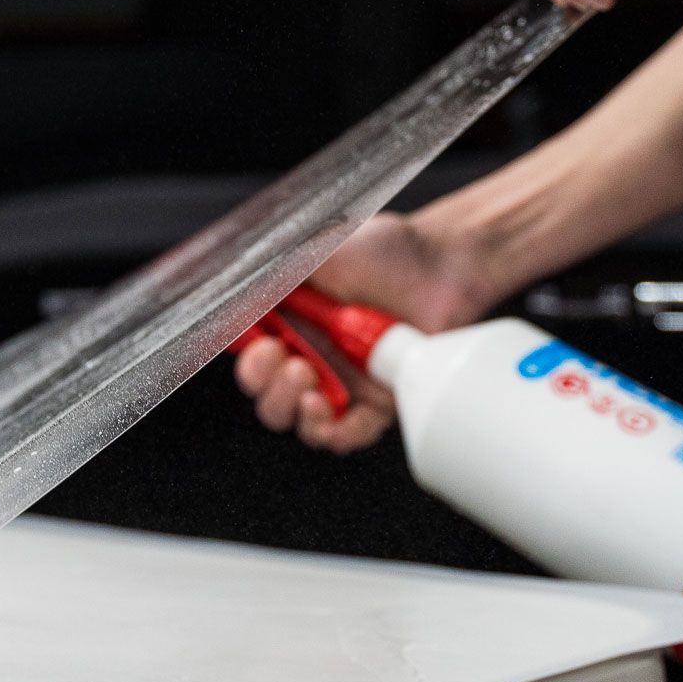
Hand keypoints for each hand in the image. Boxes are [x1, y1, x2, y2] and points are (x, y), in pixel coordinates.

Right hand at [233, 212, 486, 452]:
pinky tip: (326, 409)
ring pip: (298, 419)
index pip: (250, 353)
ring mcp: (343, 381)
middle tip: (280, 359)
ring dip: (289, 406)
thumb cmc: (384, 249)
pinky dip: (330, 432)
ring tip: (304, 377)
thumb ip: (279, 269)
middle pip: (267, 394)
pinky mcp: (376, 401)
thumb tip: (241, 289)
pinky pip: (347, 434)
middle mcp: (311, 355)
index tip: (252, 341)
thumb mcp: (321, 247)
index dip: (245, 356)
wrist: (441, 261)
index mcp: (289, 322)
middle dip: (263, 383)